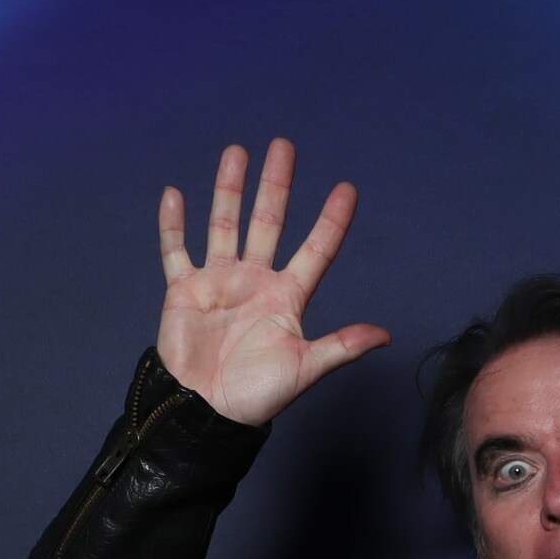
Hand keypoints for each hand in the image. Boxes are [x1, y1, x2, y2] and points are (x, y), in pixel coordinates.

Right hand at [158, 138, 391, 425]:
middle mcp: (255, 281)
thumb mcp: (305, 368)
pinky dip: (173, 225)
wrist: (205, 412)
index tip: (347, 189)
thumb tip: (385, 335)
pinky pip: (176, 251)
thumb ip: (341, 347)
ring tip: (238, 152)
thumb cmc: (257, 396)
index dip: (331, 221)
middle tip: (284, 146)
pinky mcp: (184, 291)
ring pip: (225, 225)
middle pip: (269, 222)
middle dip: (277, 186)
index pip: (316, 250)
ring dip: (230, 189)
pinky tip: (175, 194)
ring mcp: (218, 282)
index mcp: (287, 297)